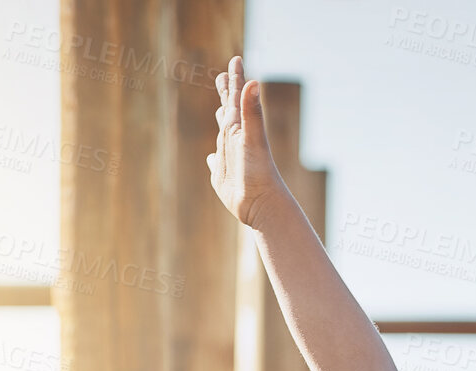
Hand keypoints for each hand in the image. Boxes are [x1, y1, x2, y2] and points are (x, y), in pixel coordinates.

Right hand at [206, 54, 287, 228]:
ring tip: (220, 109)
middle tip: (223, 76)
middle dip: (227, 93)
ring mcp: (229, 158)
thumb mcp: (252, 139)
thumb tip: (254, 81)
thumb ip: (253, 112)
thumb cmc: (259, 173)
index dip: (236, 78)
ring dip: (222, 120)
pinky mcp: (223, 177)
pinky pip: (216, 163)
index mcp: (239, 128)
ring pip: (223, 133)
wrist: (263, 206)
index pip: (237, 97)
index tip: (237, 59)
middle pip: (230, 110)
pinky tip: (212, 158)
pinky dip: (213, 159)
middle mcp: (234, 140)